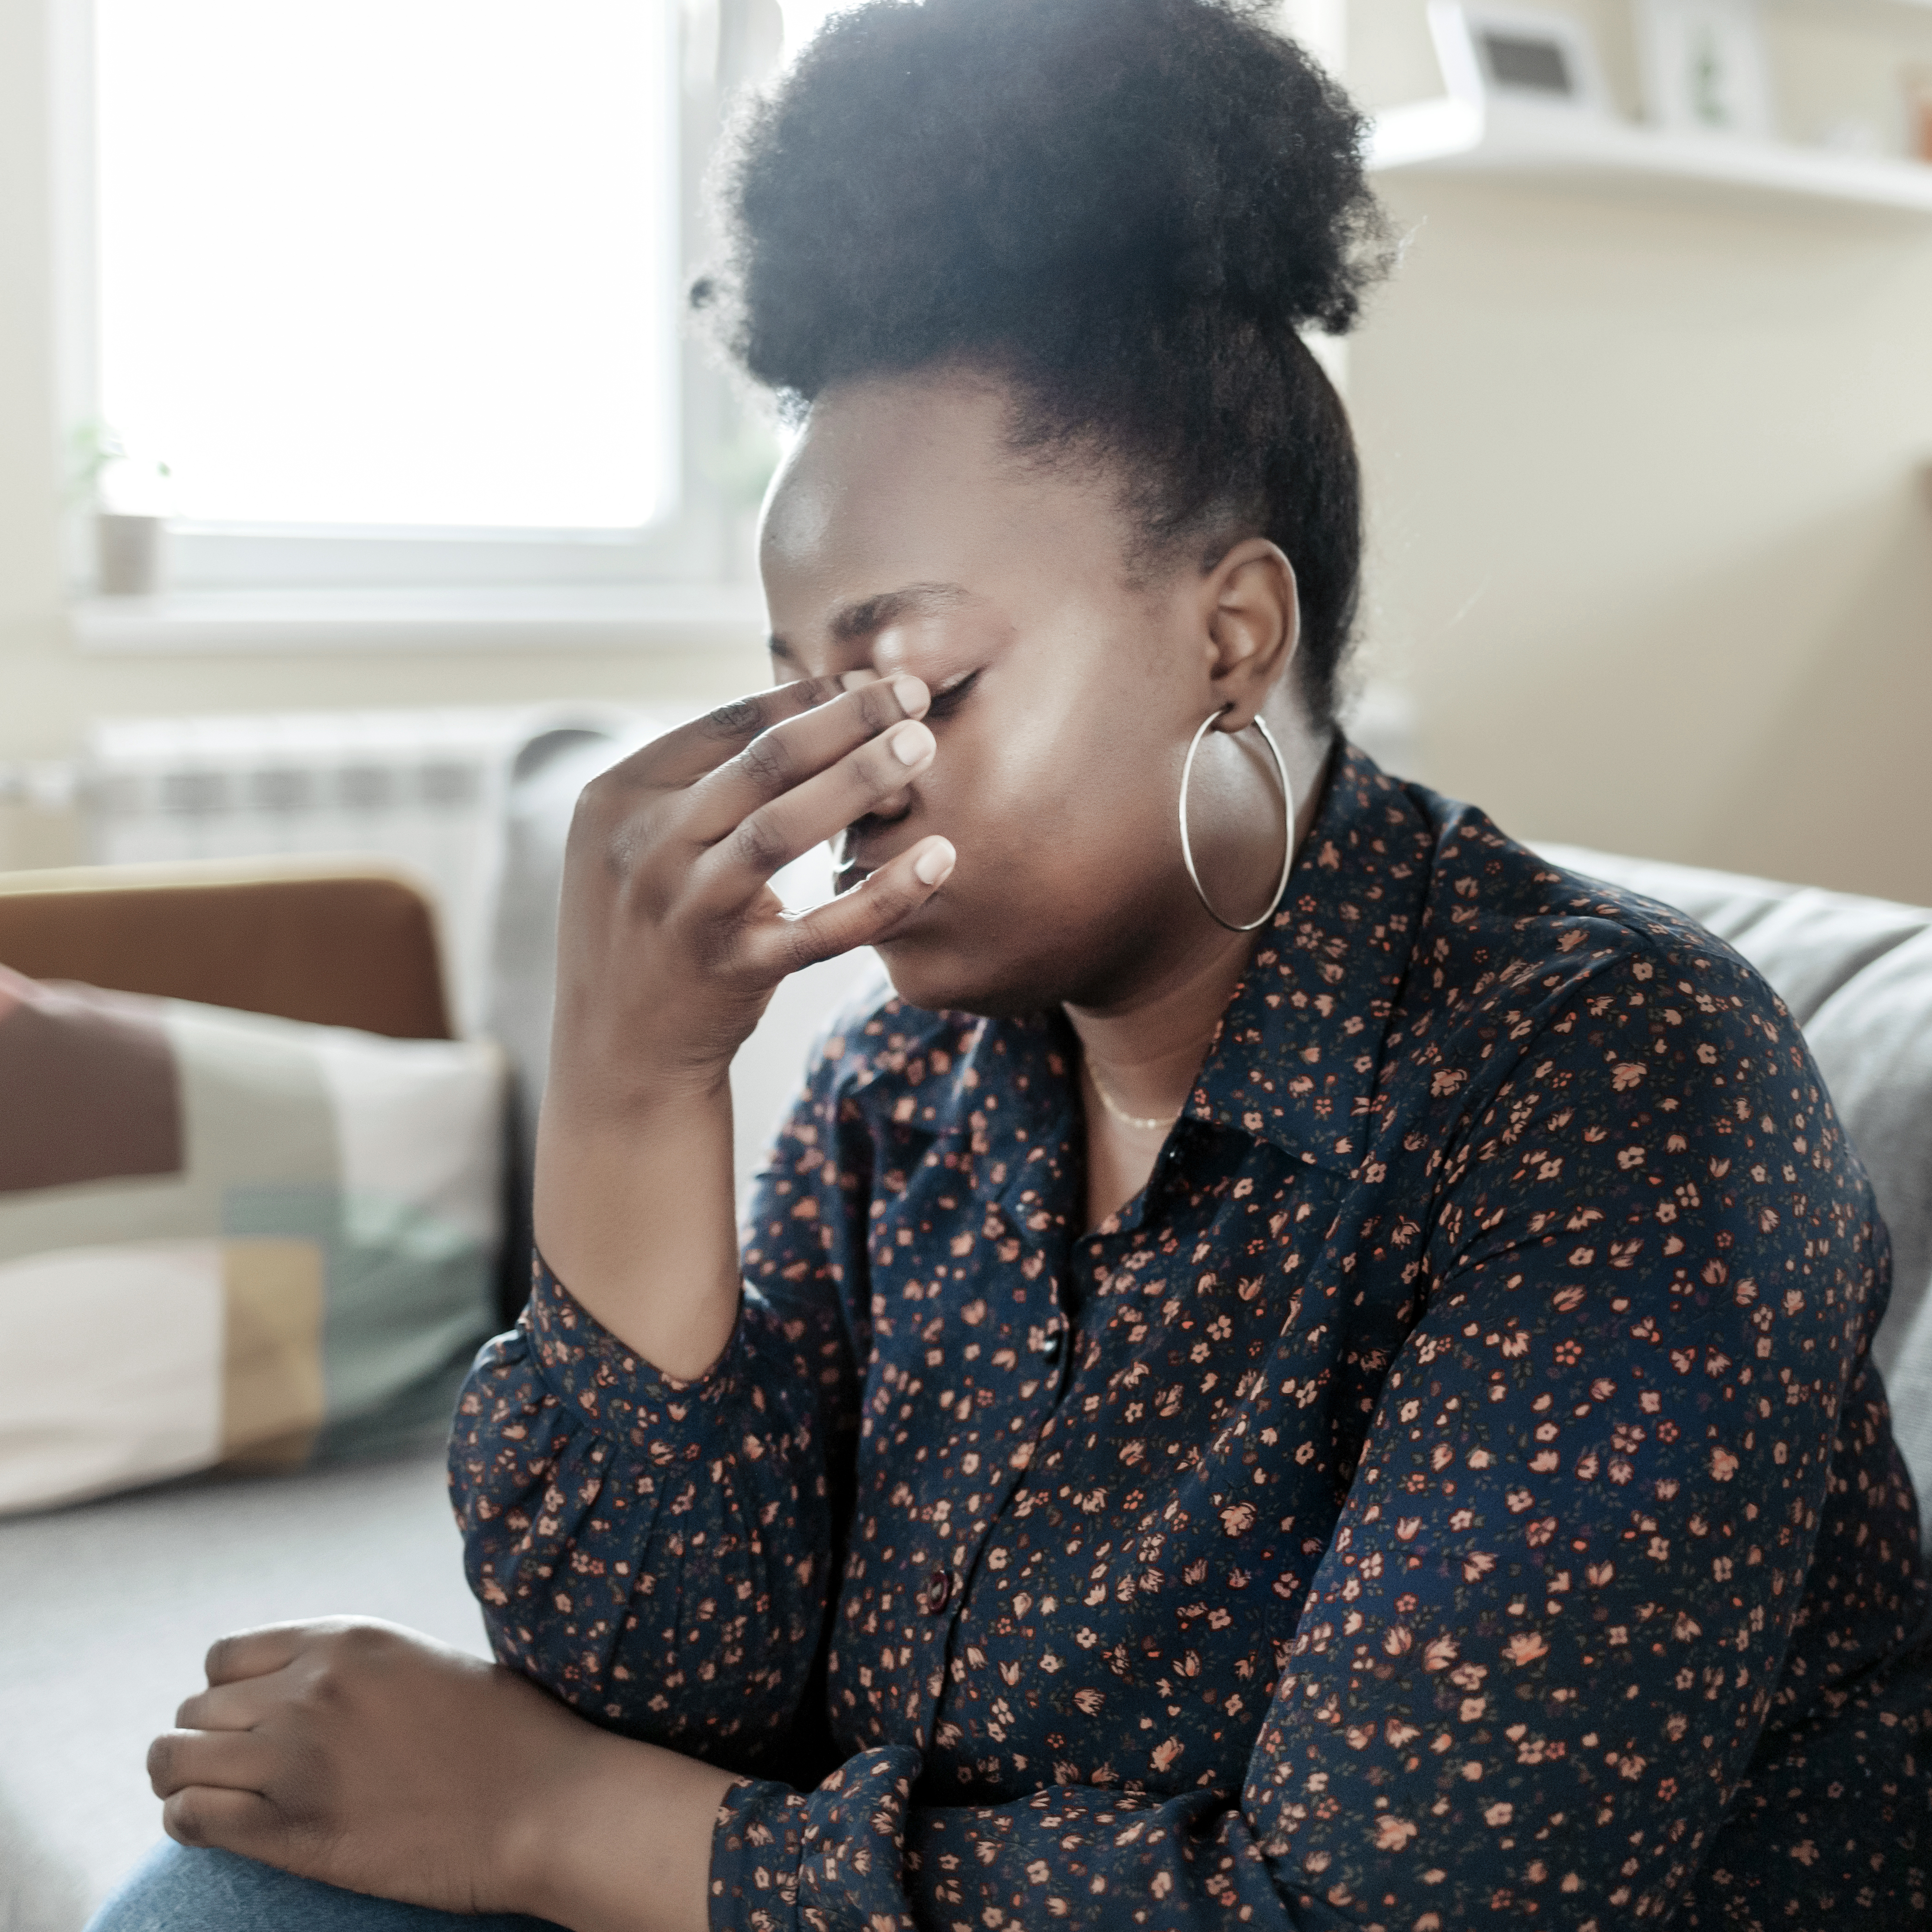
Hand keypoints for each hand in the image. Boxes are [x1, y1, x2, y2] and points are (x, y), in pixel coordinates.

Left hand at [147, 1618, 732, 1931]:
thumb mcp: (427, 1665)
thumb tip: (312, 1688)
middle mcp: (309, 1691)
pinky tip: (216, 1827)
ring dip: (185, 1778)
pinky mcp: (291, 1831)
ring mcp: (295, 1761)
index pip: (224, 1658)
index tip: (249, 1719)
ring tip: (212, 1796)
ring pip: (174, 1760)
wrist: (546, 1805)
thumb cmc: (508, 1734)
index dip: (230, 1692)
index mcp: (345, 1641)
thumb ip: (358, 1670)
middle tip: (236, 1768)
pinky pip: (191, 1817)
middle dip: (207, 1739)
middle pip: (196, 1710)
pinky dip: (190, 1821)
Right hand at [552, 672, 951, 1107]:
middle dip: (844, 721)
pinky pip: (823, 928)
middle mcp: (642, 846)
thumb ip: (704, 781)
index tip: (871, 679)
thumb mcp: (642, 841)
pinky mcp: (732, 971)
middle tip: (913, 693)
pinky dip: (885, 893)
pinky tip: (939, 859)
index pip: (727, 724)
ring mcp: (686, 911)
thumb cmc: (653, 927)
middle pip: (760, 763)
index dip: (808, 696)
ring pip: (782, 830)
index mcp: (618, 796)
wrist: (619, 1052)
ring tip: (922, 745)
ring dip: (860, 781)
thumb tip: (813, 705)